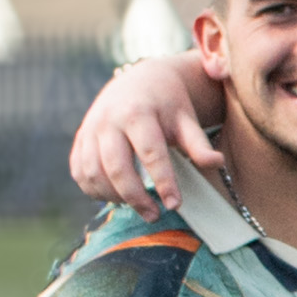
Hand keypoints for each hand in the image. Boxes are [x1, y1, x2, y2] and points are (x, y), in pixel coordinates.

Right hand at [70, 56, 221, 217]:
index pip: (150, 153)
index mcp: (138, 113)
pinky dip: (94, 189)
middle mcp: (109, 120)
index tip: (175, 205)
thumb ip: (198, 144)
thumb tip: (217, 163)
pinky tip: (116, 197)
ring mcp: (90, 129)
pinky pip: (79, 171)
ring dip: (114, 196)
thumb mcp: (185, 119)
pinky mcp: (80, 139)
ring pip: (93, 172)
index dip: (163, 181)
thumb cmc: (167, 104)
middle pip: (117, 167)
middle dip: (136, 197)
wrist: (139, 80)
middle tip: (155, 215)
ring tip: (138, 205)